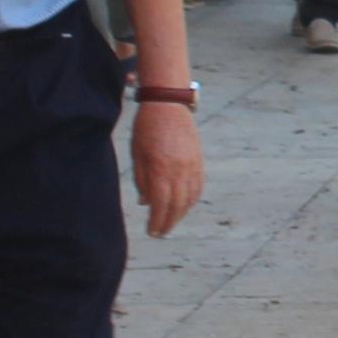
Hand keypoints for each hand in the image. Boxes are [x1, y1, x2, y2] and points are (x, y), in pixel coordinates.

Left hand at [131, 100, 202, 237]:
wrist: (168, 105)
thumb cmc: (146, 128)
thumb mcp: (138, 154)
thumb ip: (142, 180)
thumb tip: (145, 202)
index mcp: (161, 170)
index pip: (161, 205)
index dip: (157, 221)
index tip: (152, 231)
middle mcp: (179, 171)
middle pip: (177, 206)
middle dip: (169, 222)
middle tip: (161, 233)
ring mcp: (192, 166)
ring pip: (190, 198)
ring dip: (181, 213)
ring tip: (171, 221)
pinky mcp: (199, 161)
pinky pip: (198, 187)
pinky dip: (191, 199)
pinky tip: (184, 205)